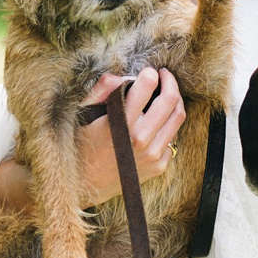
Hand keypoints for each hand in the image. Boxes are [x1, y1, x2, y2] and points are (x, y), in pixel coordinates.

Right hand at [77, 66, 187, 206]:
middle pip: (170, 100)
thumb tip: (120, 76)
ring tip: (167, 94)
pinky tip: (159, 121)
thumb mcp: (82, 116)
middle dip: (170, 82)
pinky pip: (173, 138)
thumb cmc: (80, 145)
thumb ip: (101, 92)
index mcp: (120, 123)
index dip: (151, 74)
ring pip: (178, 118)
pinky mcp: (159, 166)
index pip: (147, 86)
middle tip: (164, 76)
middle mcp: (139, 139)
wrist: (83, 185)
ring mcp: (152, 154)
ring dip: (176, 100)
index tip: (149, 71)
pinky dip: (169, 125)